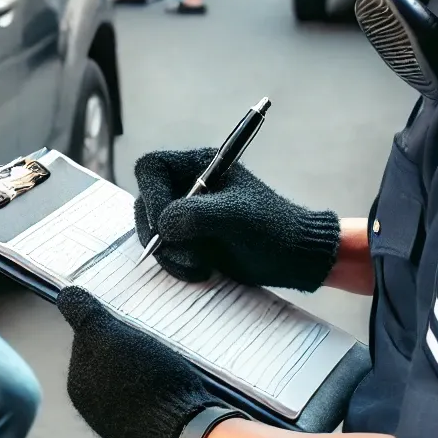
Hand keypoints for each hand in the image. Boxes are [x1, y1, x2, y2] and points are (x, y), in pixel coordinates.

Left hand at [57, 287, 231, 437]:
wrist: (184, 425)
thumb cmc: (145, 378)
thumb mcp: (111, 335)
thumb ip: (83, 315)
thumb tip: (65, 295)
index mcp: (78, 386)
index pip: (87, 341)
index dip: (109, 328)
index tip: (130, 330)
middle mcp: (92, 409)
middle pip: (106, 362)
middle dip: (125, 350)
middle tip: (148, 348)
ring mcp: (119, 423)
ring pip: (126, 380)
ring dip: (140, 368)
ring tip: (160, 366)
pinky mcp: (145, 431)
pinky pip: (145, 400)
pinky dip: (154, 389)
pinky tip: (167, 385)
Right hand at [133, 148, 339, 290]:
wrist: (293, 258)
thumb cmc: (272, 228)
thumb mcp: (235, 216)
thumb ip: (195, 214)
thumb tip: (163, 225)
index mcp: (198, 166)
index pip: (150, 168)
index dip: (150, 193)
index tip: (166, 222)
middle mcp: (185, 186)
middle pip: (145, 203)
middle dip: (158, 233)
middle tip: (179, 251)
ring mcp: (185, 215)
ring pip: (152, 231)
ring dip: (168, 254)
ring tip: (198, 266)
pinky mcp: (187, 240)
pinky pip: (164, 251)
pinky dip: (175, 265)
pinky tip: (200, 271)